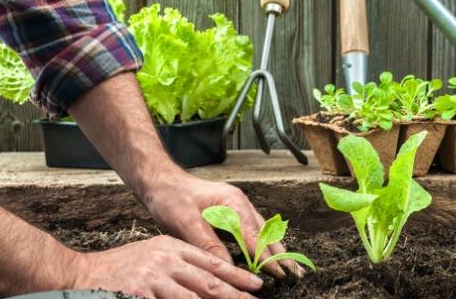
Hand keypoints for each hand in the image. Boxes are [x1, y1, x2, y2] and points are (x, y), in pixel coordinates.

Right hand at [74, 235, 262, 298]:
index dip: (236, 275)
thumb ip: (179, 266)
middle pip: (207, 282)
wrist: (80, 274)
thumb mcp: (153, 256)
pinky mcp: (140, 293)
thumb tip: (209, 283)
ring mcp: (152, 278)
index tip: (256, 285)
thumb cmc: (120, 268)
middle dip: (235, 295)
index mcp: (171, 247)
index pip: (211, 262)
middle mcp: (165, 260)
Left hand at [143, 174, 303, 277]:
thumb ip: (209, 245)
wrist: (160, 181)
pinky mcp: (231, 212)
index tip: (280, 274)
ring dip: (275, 249)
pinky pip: (252, 229)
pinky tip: (268, 254)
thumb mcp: (186, 223)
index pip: (255, 237)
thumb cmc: (171, 198)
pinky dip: (262, 243)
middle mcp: (240, 203)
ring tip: (289, 267)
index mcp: (233, 203)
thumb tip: (228, 268)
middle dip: (281, 254)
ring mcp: (237, 206)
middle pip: (266, 233)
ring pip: (262, 231)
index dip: (267, 258)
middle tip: (296, 274)